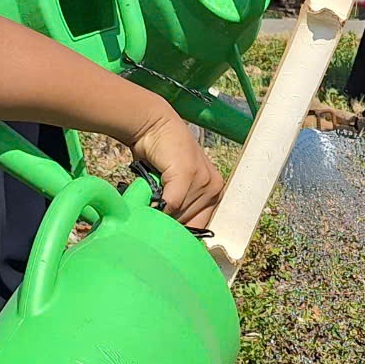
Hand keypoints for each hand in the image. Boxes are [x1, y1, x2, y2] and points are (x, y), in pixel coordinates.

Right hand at [129, 113, 222, 233]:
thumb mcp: (175, 186)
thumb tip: (168, 237)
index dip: (182, 232)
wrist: (154, 126)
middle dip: (169, 221)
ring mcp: (203, 180)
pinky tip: (149, 195)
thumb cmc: (161, 158)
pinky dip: (158, 205)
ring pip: (179, 216)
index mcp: (215, 192)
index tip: (165, 233)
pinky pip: (172, 204)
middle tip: (154, 206)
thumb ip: (177, 207)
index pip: (201, 227)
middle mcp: (214, 187)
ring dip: (161, 212)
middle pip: (188, 223)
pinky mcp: (188, 174)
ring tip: (152, 194)